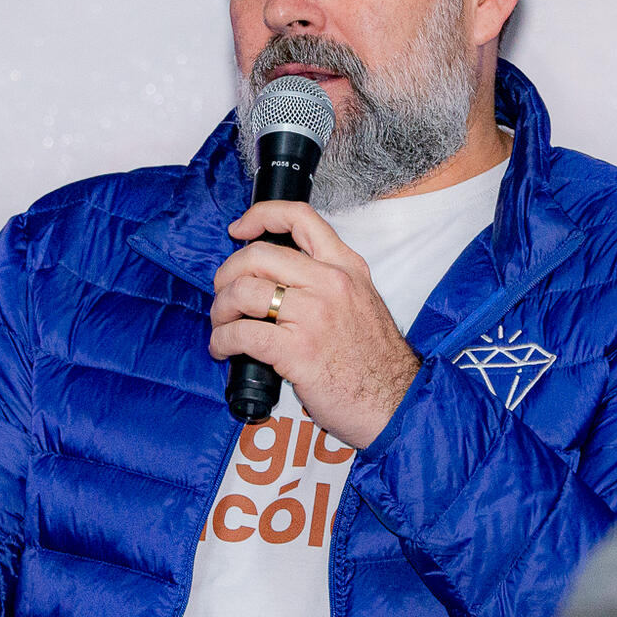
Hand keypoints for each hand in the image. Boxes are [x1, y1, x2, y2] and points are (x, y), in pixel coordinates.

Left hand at [209, 201, 419, 447]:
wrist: (395, 401)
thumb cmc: (374, 359)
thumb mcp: (361, 301)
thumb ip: (327, 282)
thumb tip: (277, 278)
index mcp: (346, 267)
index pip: (300, 217)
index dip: (260, 215)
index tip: (239, 229)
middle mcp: (330, 283)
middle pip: (258, 255)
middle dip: (227, 274)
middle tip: (223, 294)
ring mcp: (314, 316)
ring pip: (244, 292)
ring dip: (221, 309)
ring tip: (222, 326)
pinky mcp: (297, 350)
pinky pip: (243, 333)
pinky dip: (222, 340)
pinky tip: (223, 349)